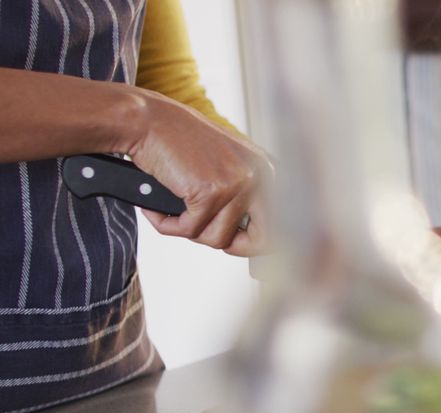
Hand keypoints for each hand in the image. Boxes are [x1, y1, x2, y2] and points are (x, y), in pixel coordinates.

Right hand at [126, 90, 270, 256]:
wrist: (148, 122)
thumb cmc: (179, 142)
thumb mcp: (224, 165)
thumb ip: (240, 194)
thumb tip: (248, 234)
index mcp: (265, 171)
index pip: (276, 223)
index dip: (253, 240)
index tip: (233, 242)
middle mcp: (258, 177)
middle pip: (262, 239)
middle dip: (233, 246)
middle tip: (205, 235)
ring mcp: (236, 185)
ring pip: (218, 239)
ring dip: (190, 231)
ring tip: (174, 211)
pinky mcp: (209, 192)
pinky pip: (189, 230)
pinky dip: (168, 225)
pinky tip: (157, 208)